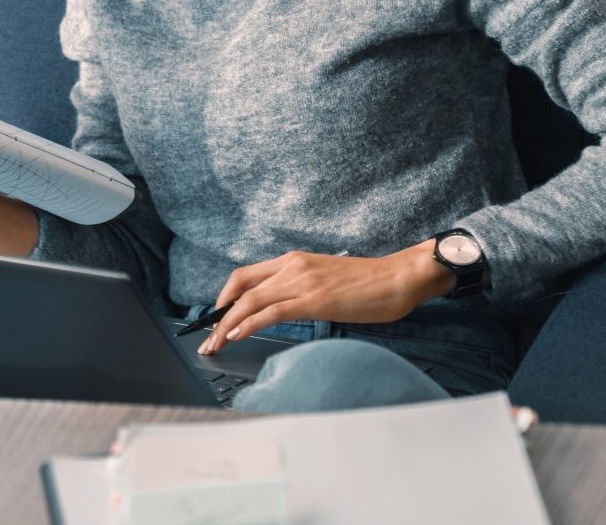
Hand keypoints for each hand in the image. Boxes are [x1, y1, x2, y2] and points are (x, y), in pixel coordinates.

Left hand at [199, 241, 452, 354]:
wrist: (399, 277)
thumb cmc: (370, 284)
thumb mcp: (326, 280)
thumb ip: (302, 289)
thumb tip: (284, 309)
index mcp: (294, 261)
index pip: (245, 276)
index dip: (225, 298)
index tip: (215, 319)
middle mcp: (292, 266)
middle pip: (240, 287)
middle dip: (218, 315)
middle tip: (206, 338)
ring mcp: (301, 281)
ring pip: (250, 300)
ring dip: (227, 324)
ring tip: (214, 344)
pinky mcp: (313, 299)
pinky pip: (271, 311)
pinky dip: (249, 323)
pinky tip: (237, 336)